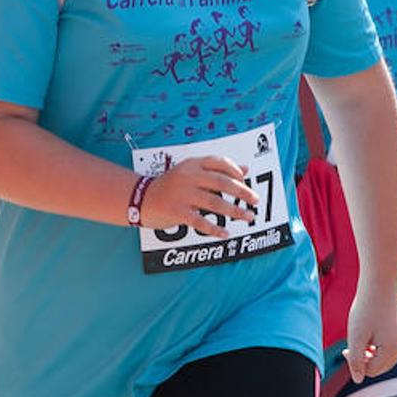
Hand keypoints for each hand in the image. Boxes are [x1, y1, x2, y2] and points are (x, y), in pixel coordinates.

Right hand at [138, 155, 259, 238]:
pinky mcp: (177, 212)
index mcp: (192, 164)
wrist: (140, 198)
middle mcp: (188, 177)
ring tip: (248, 217)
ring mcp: (182, 194)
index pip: (219, 162)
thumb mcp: (190, 172)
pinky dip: (214, 229)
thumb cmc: (170, 186)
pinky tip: (225, 234)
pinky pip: (200, 222)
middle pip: (221, 182)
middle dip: (242, 192)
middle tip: (255, 201)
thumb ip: (216, 171)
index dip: (235, 171)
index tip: (246, 182)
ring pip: (214, 203)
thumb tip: (245, 169)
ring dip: (234, 211)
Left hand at [343, 282, 396, 382]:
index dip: (356, 363)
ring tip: (362, 334)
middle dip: (366, 358)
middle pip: (381, 365)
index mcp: (394, 349)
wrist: (380, 281)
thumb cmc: (366, 307)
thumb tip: (358, 380)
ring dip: (372, 350)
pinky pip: (390, 345)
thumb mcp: (356, 336)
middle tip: (353, 342)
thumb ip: (356, 360)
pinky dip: (378, 342)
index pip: (372, 370)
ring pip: (385, 356)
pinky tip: (370, 328)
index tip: (346, 349)